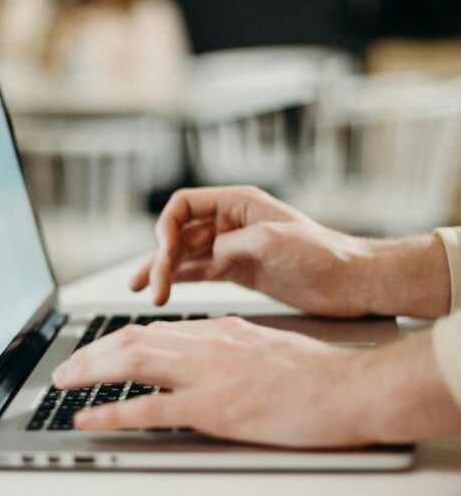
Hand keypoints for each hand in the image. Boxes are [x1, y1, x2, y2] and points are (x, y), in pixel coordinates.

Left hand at [54, 317, 362, 447]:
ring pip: (131, 363)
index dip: (116, 340)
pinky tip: (88, 419)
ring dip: (89, 372)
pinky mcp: (213, 408)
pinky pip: (149, 409)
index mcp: (220, 331)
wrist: (350, 389)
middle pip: (131, 340)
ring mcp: (207, 375)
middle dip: (90, 353)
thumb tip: (208, 360)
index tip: (97, 351)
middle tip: (65, 369)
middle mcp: (206, 344)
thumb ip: (232, 351)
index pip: (154, 330)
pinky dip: (111, 413)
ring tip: (62, 384)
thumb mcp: (268, 347)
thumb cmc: (319, 376)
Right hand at [130, 186, 448, 318]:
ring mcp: (232, 248)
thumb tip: (208, 257)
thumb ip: (234, 244)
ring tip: (144, 292)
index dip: (166, 226)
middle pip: (179, 233)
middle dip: (161, 257)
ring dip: (164, 272)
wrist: (351, 281)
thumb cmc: (323, 253)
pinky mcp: (238, 272)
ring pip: (185, 256)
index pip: (184, 205)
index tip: (163, 251)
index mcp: (238, 203)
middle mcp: (230, 222)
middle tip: (153, 287)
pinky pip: (199, 273)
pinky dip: (180, 281)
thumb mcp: (274, 241)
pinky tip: (163, 291)